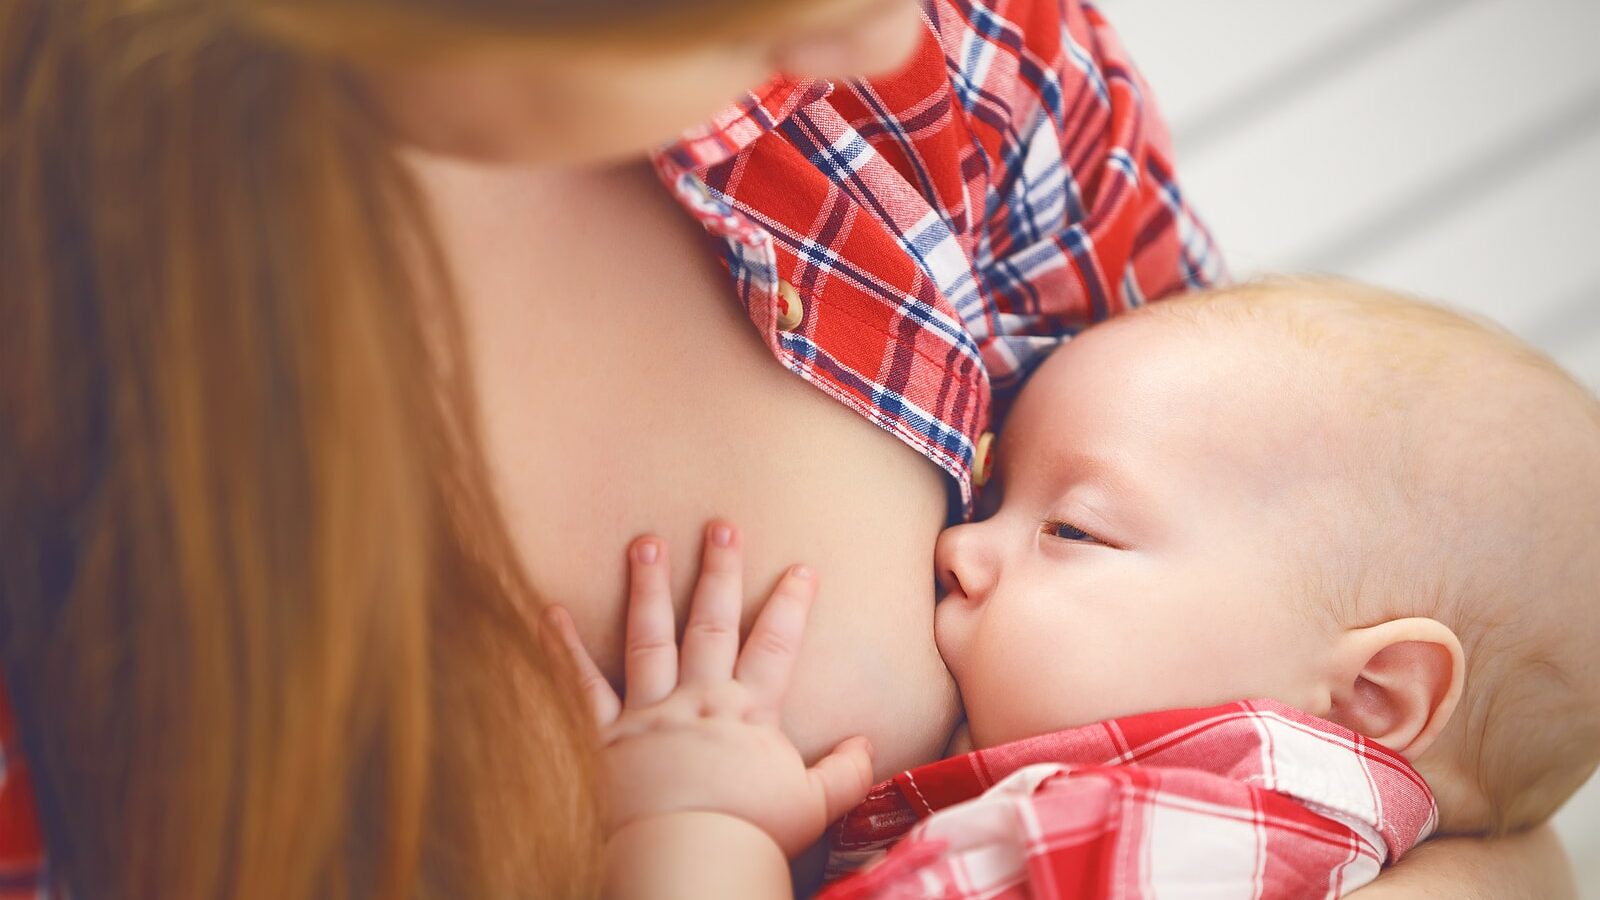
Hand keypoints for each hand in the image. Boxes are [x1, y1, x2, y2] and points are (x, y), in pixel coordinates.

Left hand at [543, 521, 875, 857]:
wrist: (688, 859)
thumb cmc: (750, 835)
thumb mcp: (814, 805)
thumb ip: (845, 772)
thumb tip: (866, 744)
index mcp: (749, 711)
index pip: (776, 644)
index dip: (791, 603)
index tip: (802, 566)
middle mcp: (698, 699)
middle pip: (712, 623)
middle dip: (720, 572)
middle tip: (720, 526)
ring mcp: (649, 712)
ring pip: (650, 638)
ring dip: (650, 588)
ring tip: (645, 543)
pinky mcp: (605, 736)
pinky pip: (582, 686)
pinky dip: (564, 648)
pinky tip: (550, 611)